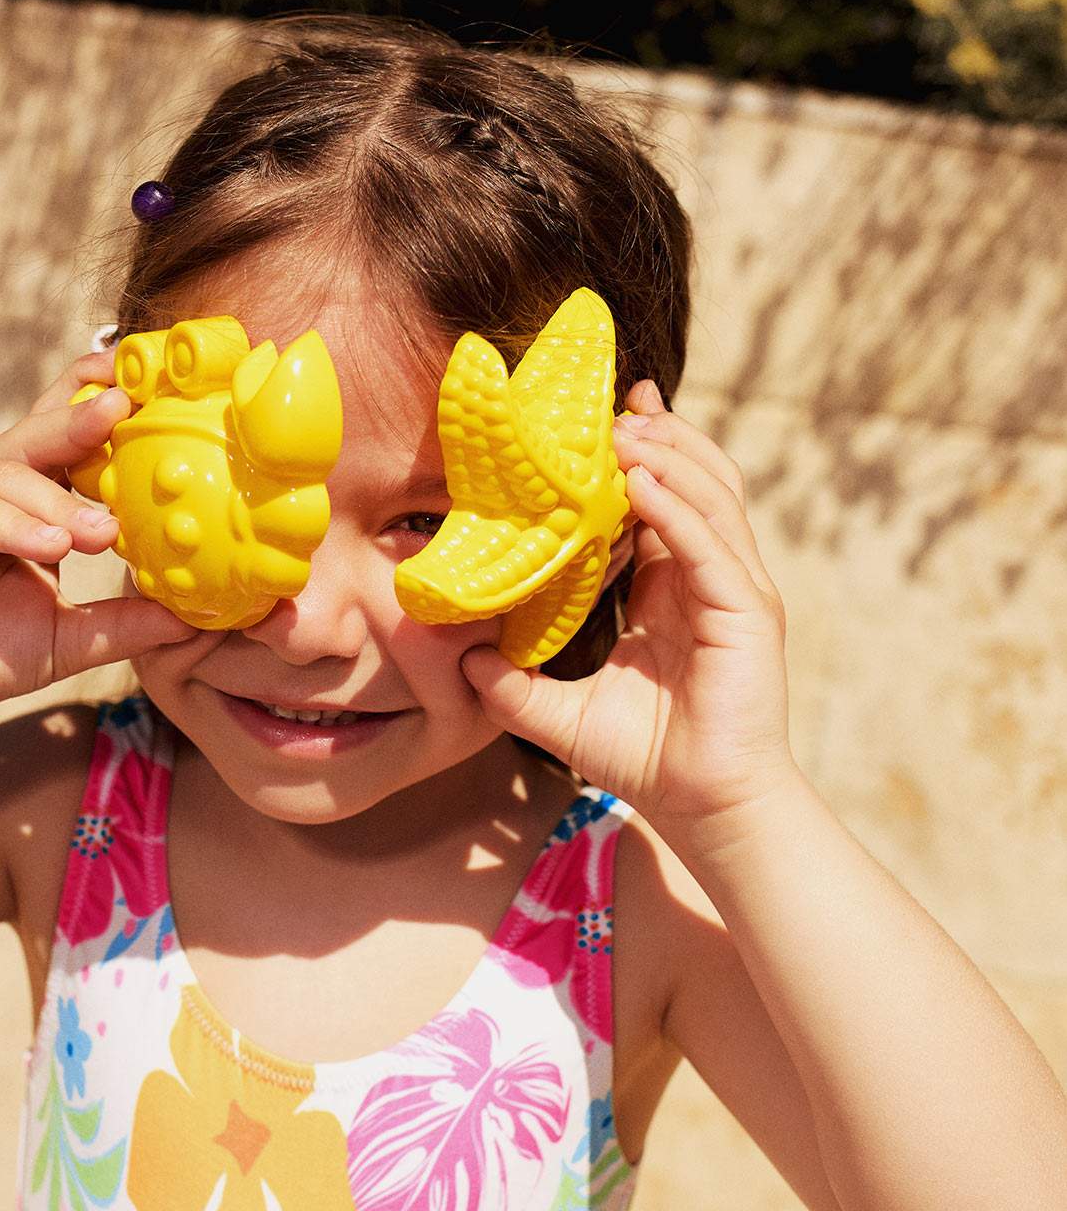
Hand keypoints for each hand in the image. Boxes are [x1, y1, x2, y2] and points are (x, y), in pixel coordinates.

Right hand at [0, 347, 189, 745]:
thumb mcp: (71, 635)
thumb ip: (124, 620)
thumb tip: (193, 614)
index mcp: (26, 495)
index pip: (65, 433)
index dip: (97, 399)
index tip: (145, 381)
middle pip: (39, 434)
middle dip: (82, 418)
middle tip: (125, 406)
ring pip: (9, 474)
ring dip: (57, 501)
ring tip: (99, 531)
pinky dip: (12, 524)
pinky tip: (49, 545)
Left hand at [461, 379, 800, 844]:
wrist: (706, 809)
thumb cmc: (651, 762)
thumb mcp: (565, 715)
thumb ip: (515, 686)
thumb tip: (462, 658)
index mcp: (678, 590)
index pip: (664, 503)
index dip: (640, 457)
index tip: (606, 416)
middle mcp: (712, 580)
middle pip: (696, 482)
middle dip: (660, 435)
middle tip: (615, 401)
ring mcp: (736, 591)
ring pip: (709, 498)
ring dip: (668, 455)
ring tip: (623, 425)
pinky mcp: (748, 612)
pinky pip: (709, 545)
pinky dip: (677, 508)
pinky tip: (641, 481)